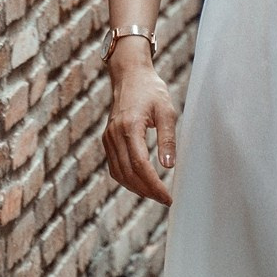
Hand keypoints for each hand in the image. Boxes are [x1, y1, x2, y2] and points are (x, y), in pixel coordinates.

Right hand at [104, 52, 178, 204]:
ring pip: (119, 173)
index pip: (140, 165)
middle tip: (165, 200)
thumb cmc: (151, 91)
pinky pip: (114, 166)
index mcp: (129, 126)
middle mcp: (114, 134)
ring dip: (136, 188)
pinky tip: (140, 183)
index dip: (153, 185)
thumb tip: (168, 166)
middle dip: (147, 191)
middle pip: (128, 173)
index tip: (167, 197)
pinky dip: (126, 179)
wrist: (131, 76)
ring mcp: (108, 137)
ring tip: (155, 195)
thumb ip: (167, 139)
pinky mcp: (107, 139)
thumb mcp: (167, 111)